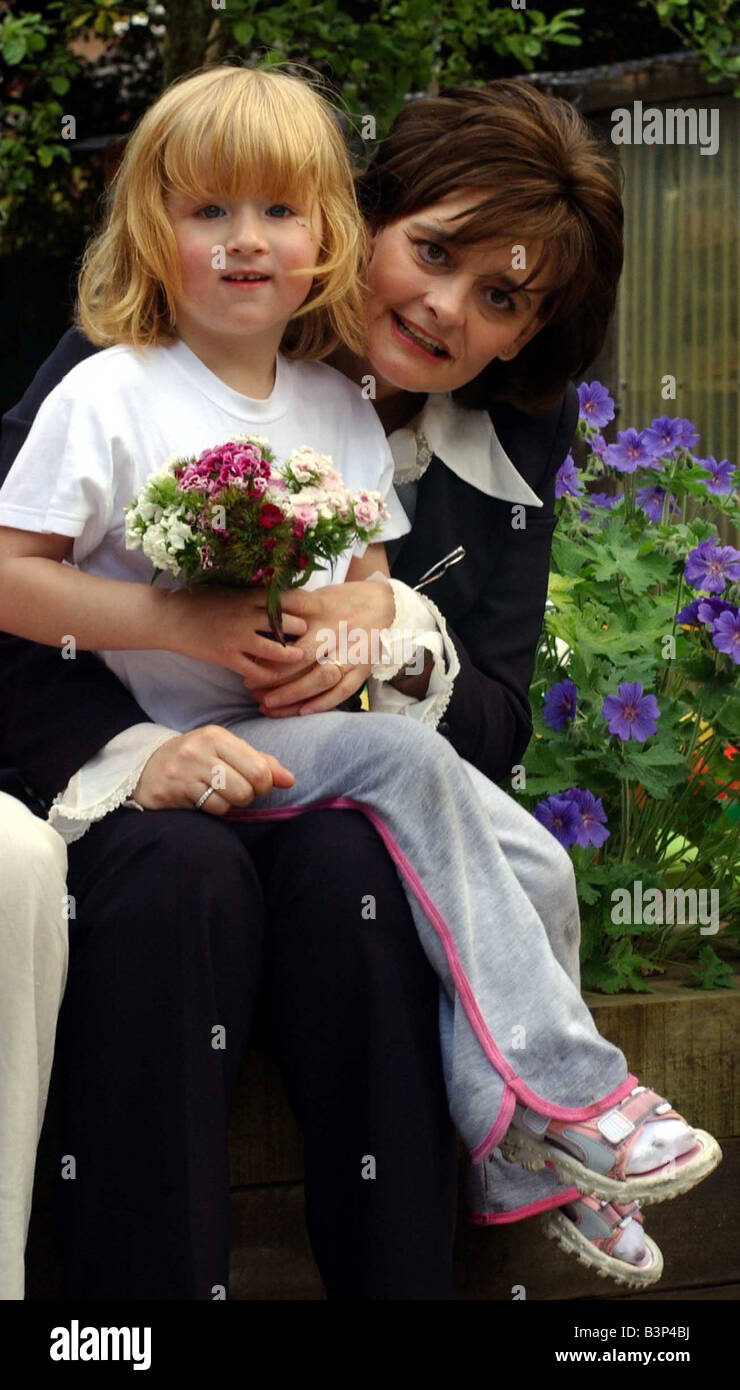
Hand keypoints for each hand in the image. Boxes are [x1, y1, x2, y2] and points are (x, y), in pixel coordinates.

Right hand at [133, 725, 294, 811]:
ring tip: (217, 793)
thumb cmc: (196, 759)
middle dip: (248, 795)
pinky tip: (202, 799)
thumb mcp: (226, 751)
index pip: (258, 768)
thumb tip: (289, 780)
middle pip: (246, 788)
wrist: (146, 767)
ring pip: (229, 801)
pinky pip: (210, 809)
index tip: (257, 783)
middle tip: (236, 790)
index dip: (265, 783)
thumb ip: (261, 762)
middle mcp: (198, 751)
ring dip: (230, 803)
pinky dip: (213, 809)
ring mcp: (183, 772)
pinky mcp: (172, 793)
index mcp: (216, 736)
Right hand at [164, 586, 308, 679]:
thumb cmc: (196, 599)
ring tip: (300, 657)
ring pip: (276, 650)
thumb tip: (272, 594)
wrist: (169, 617)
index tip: (315, 610)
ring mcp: (237, 638)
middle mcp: (247, 616)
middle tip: (312, 635)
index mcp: (247, 596)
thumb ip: (249, 593)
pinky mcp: (227, 657)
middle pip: (287, 624)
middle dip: (301, 630)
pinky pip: (254, 670)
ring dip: (291, 655)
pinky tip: (274, 677)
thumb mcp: (226, 588)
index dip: (303, 605)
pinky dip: (267, 675)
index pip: (285, 599)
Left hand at [247, 580, 393, 714]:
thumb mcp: (317, 595)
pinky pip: (343, 691)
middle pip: (303, 660)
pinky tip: (300, 712)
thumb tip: (259, 616)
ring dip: (294, 696)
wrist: (387, 605)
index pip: (290, 633)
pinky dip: (322, 703)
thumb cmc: (345, 600)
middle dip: (274, 679)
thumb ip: (291, 606)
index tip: (248, 665)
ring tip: (268, 706)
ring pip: (321, 679)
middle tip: (251, 690)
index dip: (267, 653)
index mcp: (322, 611)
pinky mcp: (364, 669)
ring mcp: (353, 652)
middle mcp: (337, 632)